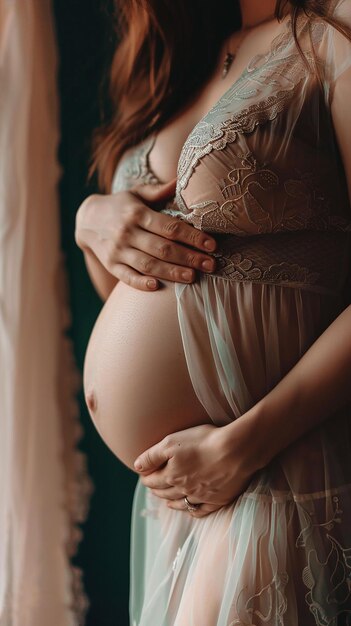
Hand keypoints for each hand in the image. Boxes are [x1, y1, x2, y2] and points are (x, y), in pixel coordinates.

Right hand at [75, 179, 216, 290]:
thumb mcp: (137, 194)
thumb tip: (182, 180)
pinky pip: (127, 277)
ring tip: (193, 277)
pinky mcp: (111, 265)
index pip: (169, 227)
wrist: (87, 219)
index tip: (212, 245)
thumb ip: (159, 191)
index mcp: (137, 213)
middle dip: (189, 257)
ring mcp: (118, 250)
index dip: (192, 237)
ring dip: (172, 272)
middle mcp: (127, 232)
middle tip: (211, 265)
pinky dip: (140, 283)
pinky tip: (157, 287)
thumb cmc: (120, 206)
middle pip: (163, 248)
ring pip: (148, 264)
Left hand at [134, 421, 257, 517]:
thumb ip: (152, 455)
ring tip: (166, 500)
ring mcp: (201, 497)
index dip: (146, 477)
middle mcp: (184, 489)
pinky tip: (190, 508)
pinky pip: (200, 510)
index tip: (144, 475)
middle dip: (156, 489)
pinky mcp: (218, 500)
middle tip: (152, 486)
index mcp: (171, 475)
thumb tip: (137, 467)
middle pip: (165, 492)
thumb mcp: (172, 441)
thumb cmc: (204, 442)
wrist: (236, 451)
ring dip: (170, 501)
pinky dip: (192, 510)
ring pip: (180, 503)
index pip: (152, 480)